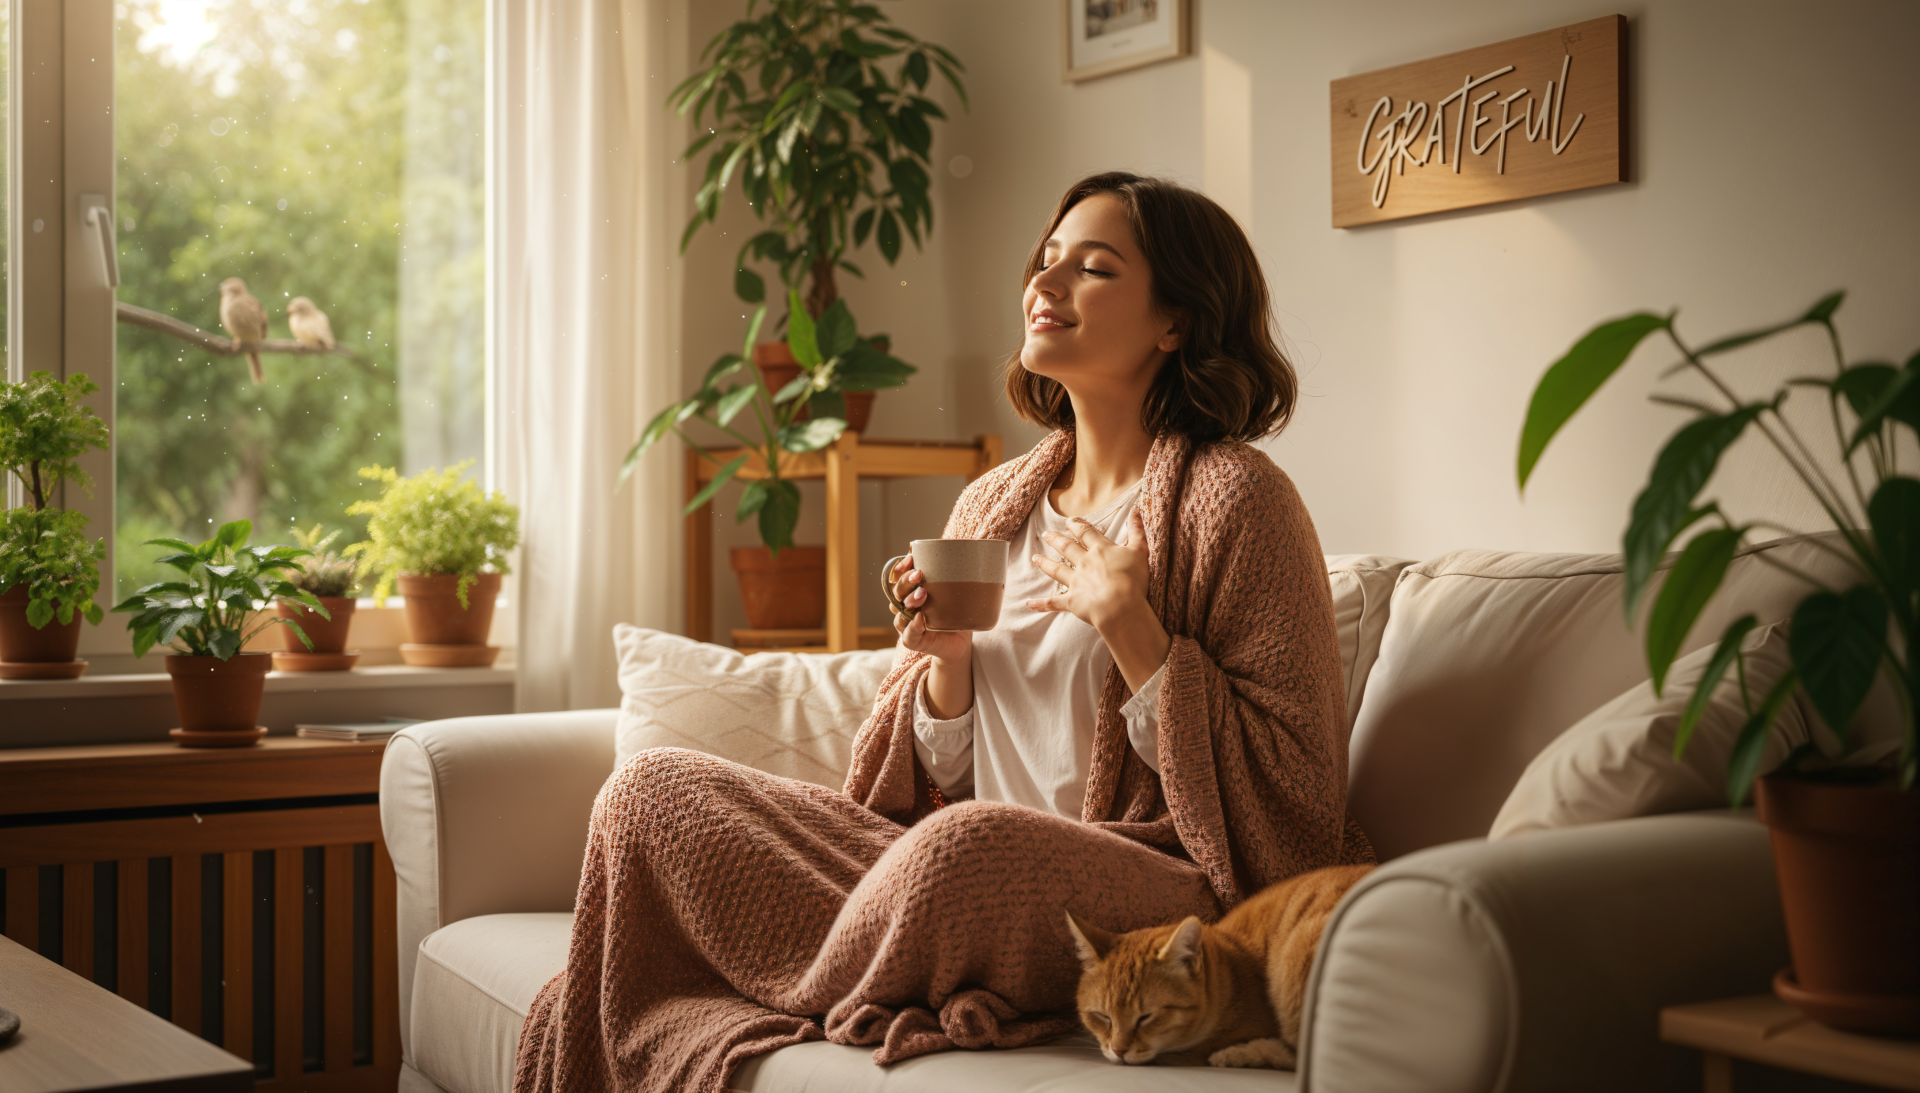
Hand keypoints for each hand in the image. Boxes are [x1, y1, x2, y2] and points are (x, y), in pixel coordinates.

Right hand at [889, 554, 974, 663]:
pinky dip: (913, 626)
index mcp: (911, 593)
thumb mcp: (956, 591)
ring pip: (900, 613)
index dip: (900, 568)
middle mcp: (905, 608)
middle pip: (897, 593)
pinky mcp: (914, 641)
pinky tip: (920, 617)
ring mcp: (908, 625)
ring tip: (923, 594)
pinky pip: (908, 635)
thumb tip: (973, 548)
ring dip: (910, 601)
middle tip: (919, 574)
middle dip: (906, 582)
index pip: (898, 578)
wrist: (961, 641)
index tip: (910, 558)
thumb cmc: (956, 613)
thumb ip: (956, 574)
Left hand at [1030, 508, 1170, 693]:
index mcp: (1100, 550)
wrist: (1121, 606)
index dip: (1077, 526)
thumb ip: (1137, 530)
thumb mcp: (1140, 551)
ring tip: (1035, 558)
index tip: (1069, 521)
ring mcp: (1076, 582)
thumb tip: (1136, 508)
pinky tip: (1029, 603)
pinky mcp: (1072, 601)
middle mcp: (1084, 563)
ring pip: (1056, 570)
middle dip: (1056, 539)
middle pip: (1067, 548)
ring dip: (1045, 563)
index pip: (1086, 533)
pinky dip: (1041, 603)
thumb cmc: (1133, 580)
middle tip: (1045, 534)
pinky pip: (1053, 602)